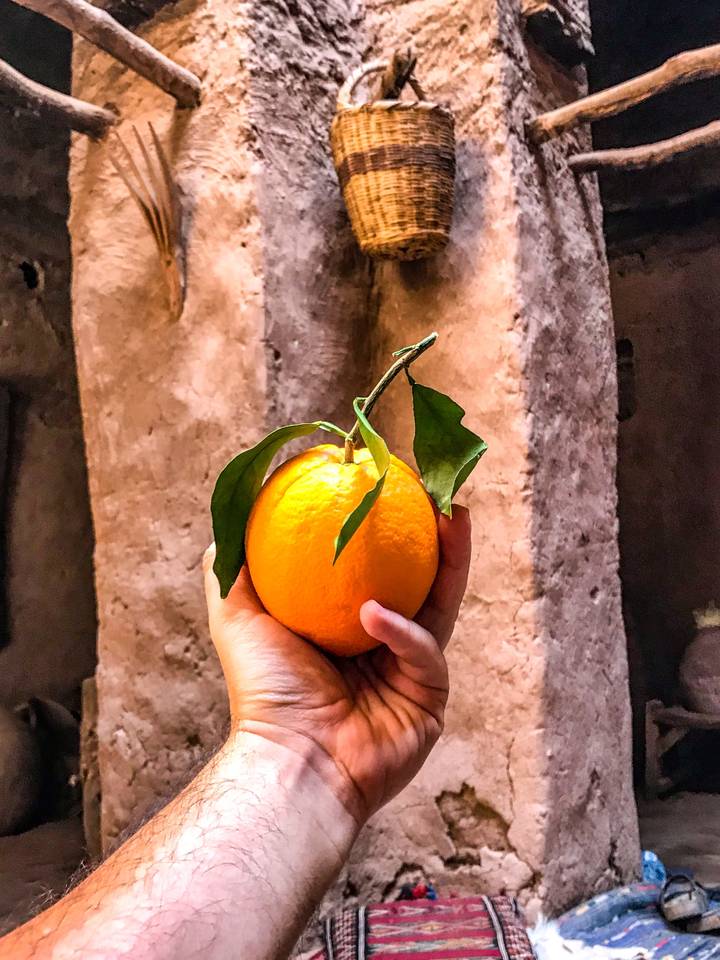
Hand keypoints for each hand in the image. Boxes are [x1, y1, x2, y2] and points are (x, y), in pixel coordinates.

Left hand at [203, 507, 470, 824]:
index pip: (378, 570)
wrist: (290, 761)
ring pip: (439, 608)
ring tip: (449, 518)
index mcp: (348, 629)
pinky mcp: (430, 700)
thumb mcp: (237, 617)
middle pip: (421, 581)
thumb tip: (234, 513)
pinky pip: (424, 653)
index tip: (390, 486)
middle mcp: (384, 647)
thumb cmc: (263, 691)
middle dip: (437, 538)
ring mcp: (411, 673)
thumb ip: (233, 569)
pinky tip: (375, 615)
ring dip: (449, 563)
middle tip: (439, 495)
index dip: (389, 531)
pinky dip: (400, 632)